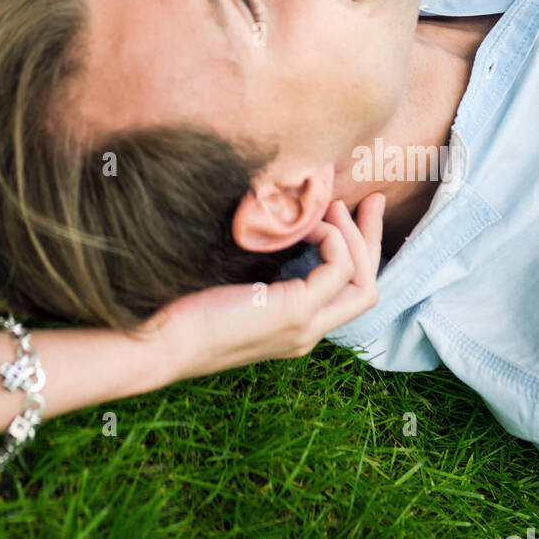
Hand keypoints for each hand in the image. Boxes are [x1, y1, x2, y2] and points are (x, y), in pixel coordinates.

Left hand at [140, 194, 383, 380]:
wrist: (163, 339)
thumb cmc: (185, 305)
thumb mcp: (236, 280)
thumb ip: (264, 263)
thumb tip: (280, 221)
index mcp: (296, 328)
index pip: (348, 293)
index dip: (360, 252)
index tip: (352, 211)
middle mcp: (308, 333)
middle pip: (368, 287)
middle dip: (373, 239)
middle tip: (375, 200)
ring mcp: (305, 327)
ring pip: (363, 281)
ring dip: (353, 237)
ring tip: (331, 207)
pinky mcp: (295, 313)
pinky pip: (337, 268)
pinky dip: (331, 239)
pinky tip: (308, 223)